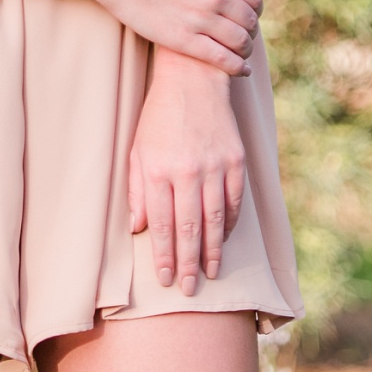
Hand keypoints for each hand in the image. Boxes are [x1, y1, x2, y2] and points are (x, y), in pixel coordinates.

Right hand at [91, 0, 261, 71]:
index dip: (255, 9)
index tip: (248, 15)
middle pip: (249, 21)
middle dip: (251, 30)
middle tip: (244, 35)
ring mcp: (201, 19)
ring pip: (239, 42)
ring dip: (245, 50)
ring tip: (241, 53)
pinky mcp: (184, 40)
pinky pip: (221, 58)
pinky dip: (236, 66)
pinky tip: (240, 70)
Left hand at [128, 58, 248, 293]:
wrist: (193, 81)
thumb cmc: (157, 118)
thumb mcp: (136, 150)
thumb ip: (136, 191)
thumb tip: (137, 229)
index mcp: (157, 170)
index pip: (161, 224)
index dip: (164, 255)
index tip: (166, 278)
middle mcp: (187, 172)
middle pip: (189, 228)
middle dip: (189, 263)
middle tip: (189, 290)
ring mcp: (215, 166)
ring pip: (214, 220)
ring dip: (213, 251)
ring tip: (210, 274)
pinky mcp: (235, 160)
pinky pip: (234, 201)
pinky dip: (229, 223)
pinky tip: (224, 240)